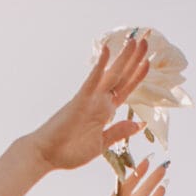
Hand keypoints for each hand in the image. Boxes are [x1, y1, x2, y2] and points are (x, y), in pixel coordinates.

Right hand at [30, 39, 152, 169]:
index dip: (137, 76)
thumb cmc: (69, 151)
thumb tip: (139, 123)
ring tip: (134, 40)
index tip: (148, 62)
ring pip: (111, 74)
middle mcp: (99, 101)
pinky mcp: (79, 100)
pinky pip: (92, 80)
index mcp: (105, 112)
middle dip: (134, 60)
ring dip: (124, 58)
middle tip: (145, 41)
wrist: (47, 155)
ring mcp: (90, 99)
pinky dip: (100, 66)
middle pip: (121, 77)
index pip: (125, 89)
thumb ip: (118, 132)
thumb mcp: (101, 144)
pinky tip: (107, 50)